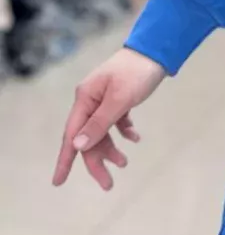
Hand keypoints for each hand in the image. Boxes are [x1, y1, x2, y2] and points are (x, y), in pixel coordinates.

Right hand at [52, 47, 166, 190]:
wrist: (157, 50)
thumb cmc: (137, 72)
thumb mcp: (120, 100)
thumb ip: (99, 123)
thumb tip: (78, 146)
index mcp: (85, 99)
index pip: (72, 135)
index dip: (65, 160)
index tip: (58, 182)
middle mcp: (91, 100)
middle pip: (88, 138)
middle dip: (96, 161)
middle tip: (108, 184)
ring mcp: (104, 99)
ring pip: (102, 132)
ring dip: (111, 148)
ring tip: (124, 162)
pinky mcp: (119, 97)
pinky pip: (116, 121)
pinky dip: (124, 131)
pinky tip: (134, 137)